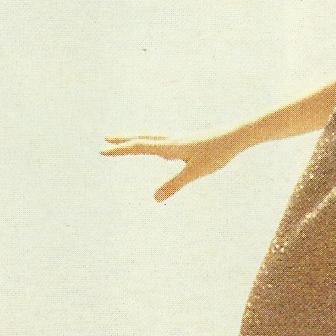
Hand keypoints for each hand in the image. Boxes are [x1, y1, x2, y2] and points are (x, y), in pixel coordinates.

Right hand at [100, 131, 238, 201]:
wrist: (234, 137)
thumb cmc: (216, 154)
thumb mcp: (195, 173)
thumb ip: (174, 185)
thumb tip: (155, 198)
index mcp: (169, 146)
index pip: (138, 147)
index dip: (119, 150)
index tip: (102, 150)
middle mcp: (170, 139)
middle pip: (141, 138)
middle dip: (122, 140)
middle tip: (105, 139)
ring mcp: (178, 139)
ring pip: (150, 137)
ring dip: (135, 138)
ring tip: (124, 140)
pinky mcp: (186, 141)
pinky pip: (161, 140)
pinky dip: (150, 141)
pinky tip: (156, 149)